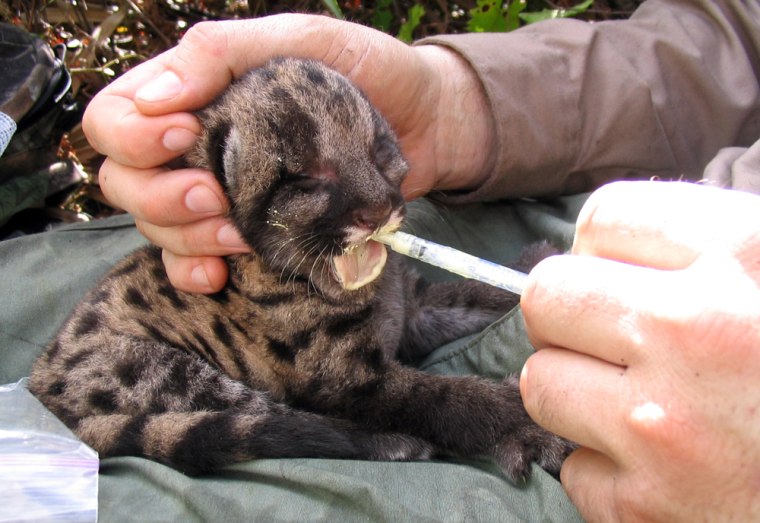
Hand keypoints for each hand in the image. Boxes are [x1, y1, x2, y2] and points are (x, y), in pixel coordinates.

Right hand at [82, 14, 493, 291]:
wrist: (427, 125)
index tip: (185, 136)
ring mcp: (221, 196)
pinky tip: (222, 274)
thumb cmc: (367, 71)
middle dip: (160, 197)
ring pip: (155, 227)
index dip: (132, 136)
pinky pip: (191, 264)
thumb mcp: (299, 39)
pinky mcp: (251, 234)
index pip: (115, 119)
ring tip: (240, 235)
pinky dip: (194, 272)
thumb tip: (156, 96)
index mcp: (195, 96)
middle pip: (125, 182)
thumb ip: (223, 51)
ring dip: (187, 238)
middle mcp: (196, 148)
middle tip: (217, 197)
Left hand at [520, 181, 759, 521]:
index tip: (622, 275)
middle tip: (609, 339)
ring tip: (640, 406)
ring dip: (579, 394)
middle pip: (547, 295)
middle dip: (569, 316)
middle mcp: (695, 332)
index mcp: (746, 254)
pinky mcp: (647, 506)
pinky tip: (667, 470)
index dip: (605, 249)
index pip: (603, 218)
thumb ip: (715, 248)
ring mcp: (664, 425)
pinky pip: (576, 468)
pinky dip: (610, 471)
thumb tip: (614, 243)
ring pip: (540, 381)